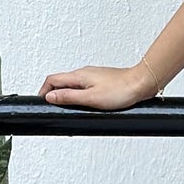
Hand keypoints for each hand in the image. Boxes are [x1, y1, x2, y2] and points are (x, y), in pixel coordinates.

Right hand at [38, 63, 156, 110]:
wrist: (142, 84)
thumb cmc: (121, 90)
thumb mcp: (91, 98)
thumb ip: (69, 97)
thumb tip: (50, 96)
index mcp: (79, 76)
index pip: (52, 79)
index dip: (43, 91)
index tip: (41, 102)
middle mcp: (84, 73)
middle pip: (61, 82)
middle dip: (54, 95)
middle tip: (54, 109)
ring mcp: (93, 77)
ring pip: (73, 85)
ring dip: (66, 96)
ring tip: (68, 109)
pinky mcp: (102, 81)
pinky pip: (84, 87)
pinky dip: (79, 96)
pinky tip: (85, 105)